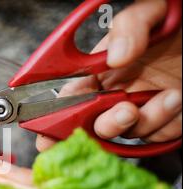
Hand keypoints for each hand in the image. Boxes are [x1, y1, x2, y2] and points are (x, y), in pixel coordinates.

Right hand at [37, 0, 181, 151]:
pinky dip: (165, 123)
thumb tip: (115, 57)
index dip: (57, 115)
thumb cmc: (177, 26)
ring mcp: (135, 110)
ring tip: (167, 95)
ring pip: (123, 135)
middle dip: (104, 126)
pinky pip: (152, 137)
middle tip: (125, 111)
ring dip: (145, 120)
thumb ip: (129, 26)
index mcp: (98, 70)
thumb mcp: (152, 13)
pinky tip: (174, 99)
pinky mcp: (158, 124)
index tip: (57, 125)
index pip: (68, 97)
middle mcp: (112, 93)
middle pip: (89, 125)